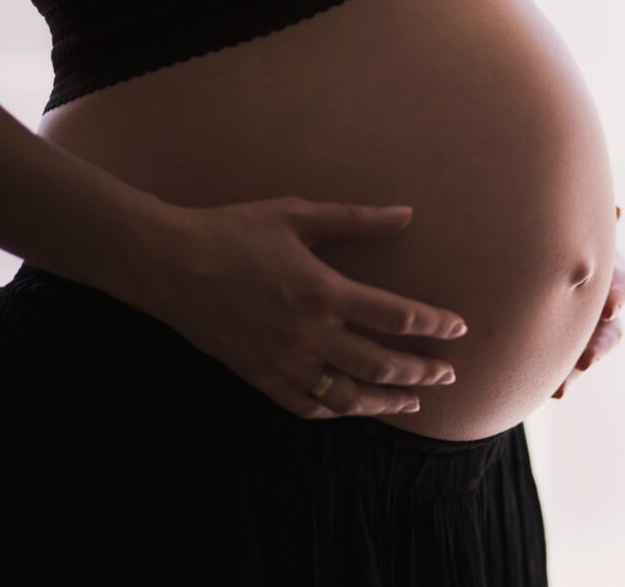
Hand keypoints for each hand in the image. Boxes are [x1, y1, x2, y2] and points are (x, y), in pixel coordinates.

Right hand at [118, 196, 466, 419]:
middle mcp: (308, 334)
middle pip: (382, 364)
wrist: (165, 263)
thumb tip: (407, 213)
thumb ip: (356, 219)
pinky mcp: (259, 377)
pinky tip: (354, 408)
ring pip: (349, 396)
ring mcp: (283, 361)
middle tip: (450, 374)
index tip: (459, 328)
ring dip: (387, 400)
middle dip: (423, 371)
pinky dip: (336, 411)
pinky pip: (306, 406)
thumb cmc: (232, 230)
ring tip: (415, 401)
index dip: (435, 325)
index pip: (397, 317)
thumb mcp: (296, 214)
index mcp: (323, 291)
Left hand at [552, 205, 624, 398]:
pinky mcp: (568, 348)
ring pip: (591, 352)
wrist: (516, 252)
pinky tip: (554, 391)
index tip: (609, 307)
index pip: (618, 280)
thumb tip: (618, 212)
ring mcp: (585, 327)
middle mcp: (599, 299)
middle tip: (586, 358)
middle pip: (611, 325)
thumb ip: (578, 222)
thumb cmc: (541, 231)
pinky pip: (569, 369)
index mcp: (600, 265)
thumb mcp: (556, 222)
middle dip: (599, 344)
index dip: (616, 293)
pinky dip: (564, 380)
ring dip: (580, 367)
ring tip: (562, 386)